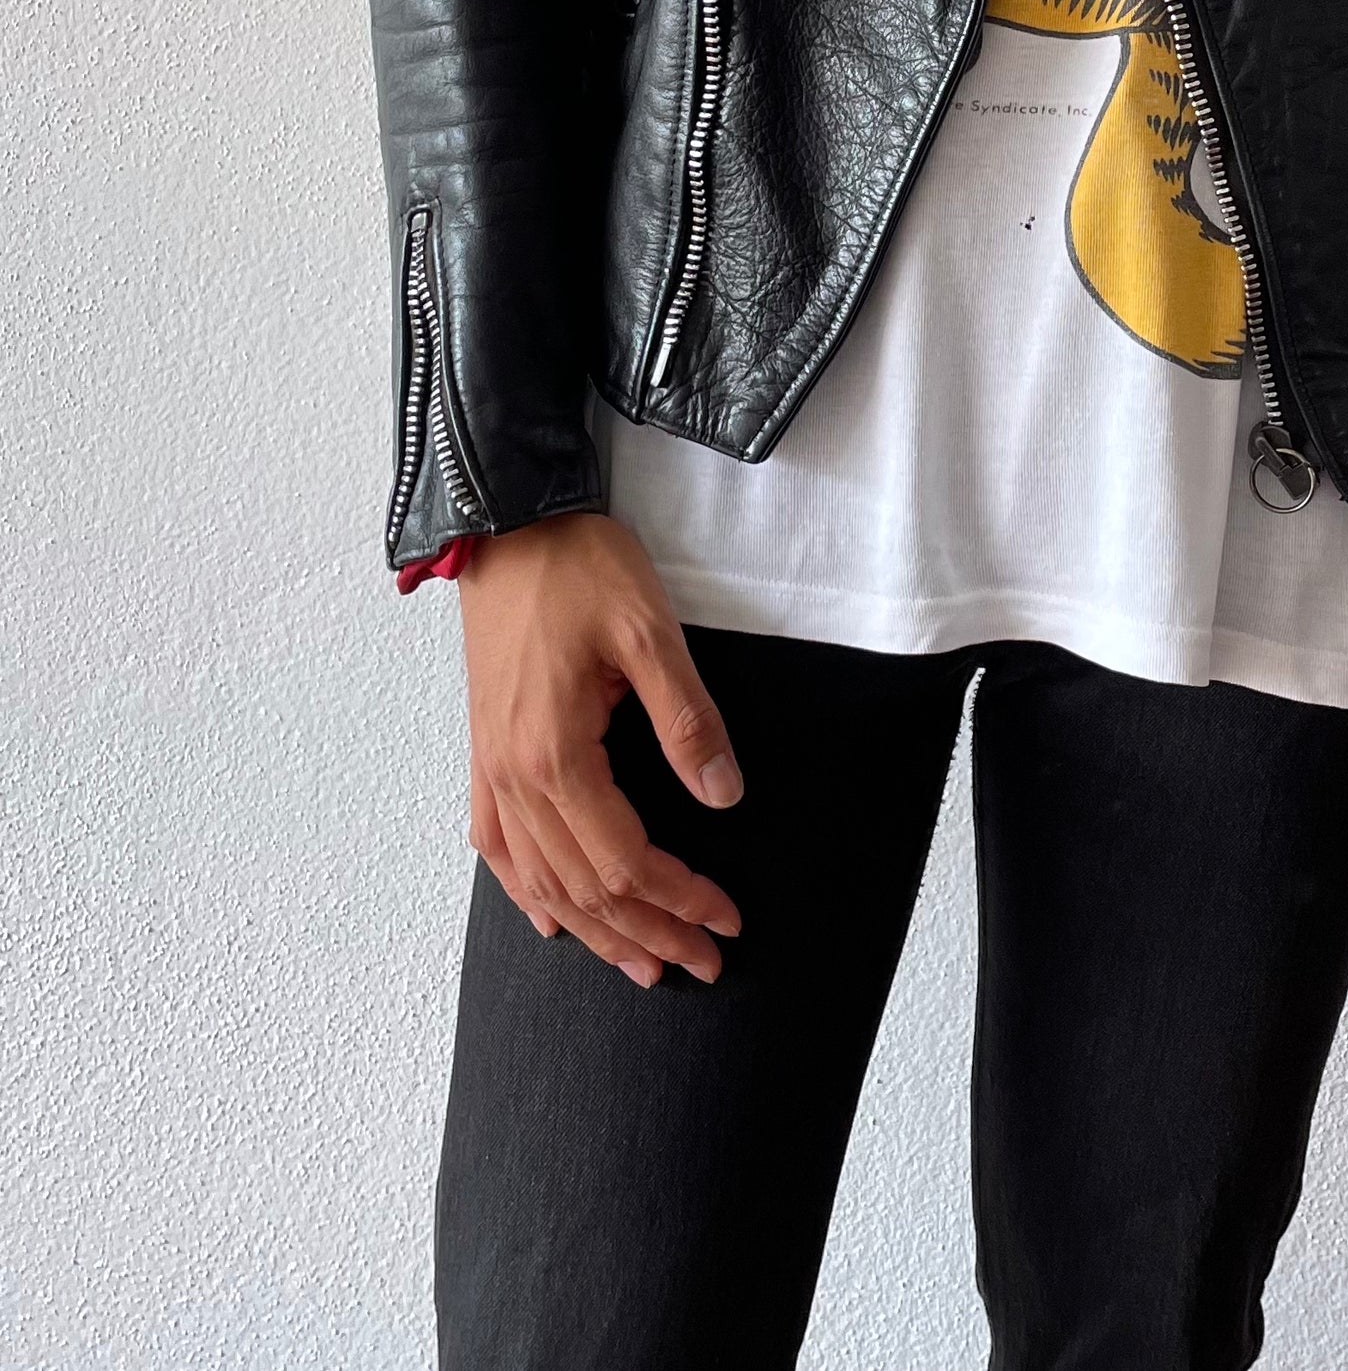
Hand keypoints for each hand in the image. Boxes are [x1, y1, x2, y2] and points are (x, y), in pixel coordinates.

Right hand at [459, 512, 743, 987]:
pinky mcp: (483, 750)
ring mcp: (490, 766)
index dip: (680, 898)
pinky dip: (526, 891)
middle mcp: (513, 775)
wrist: (506, 521)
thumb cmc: (578, 566)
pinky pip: (496, 845)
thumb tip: (723, 794)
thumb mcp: (649, 632)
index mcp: (555, 754)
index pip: (625, 861)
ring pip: (539, 881)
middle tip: (704, 961)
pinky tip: (549, 919)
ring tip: (643, 963)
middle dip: (648, 932)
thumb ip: (687, 718)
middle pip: (583, 887)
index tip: (727, 919)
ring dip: (593, 930)